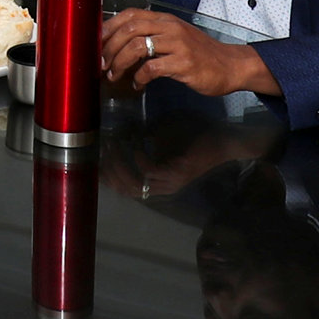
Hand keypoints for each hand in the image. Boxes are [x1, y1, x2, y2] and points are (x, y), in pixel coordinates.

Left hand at [98, 10, 276, 105]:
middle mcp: (170, 28)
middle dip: (109, 48)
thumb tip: (121, 42)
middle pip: (129, 29)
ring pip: (137, 47)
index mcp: (165, 20)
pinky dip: (139, 78)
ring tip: (115, 75)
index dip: (109, 27)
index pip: (130, 15)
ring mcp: (177, 44)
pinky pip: (152, 68)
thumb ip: (152, 35)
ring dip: (120, 63)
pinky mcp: (183, 63)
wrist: (230, 65)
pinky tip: (138, 84)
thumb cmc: (200, 53)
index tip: (96, 41)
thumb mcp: (175, 36)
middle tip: (102, 63)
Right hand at [100, 117, 273, 200]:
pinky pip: (151, 171)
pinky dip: (139, 158)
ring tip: (112, 145)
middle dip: (109, 170)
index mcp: (157, 180)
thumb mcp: (162, 134)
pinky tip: (135, 143)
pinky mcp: (178, 173)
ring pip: (135, 183)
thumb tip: (120, 129)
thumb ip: (142, 136)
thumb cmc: (193, 135)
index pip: (124, 186)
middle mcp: (161, 187)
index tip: (94, 157)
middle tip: (99, 150)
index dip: (107, 175)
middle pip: (126, 189)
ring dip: (120, 164)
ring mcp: (170, 182)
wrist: (224, 139)